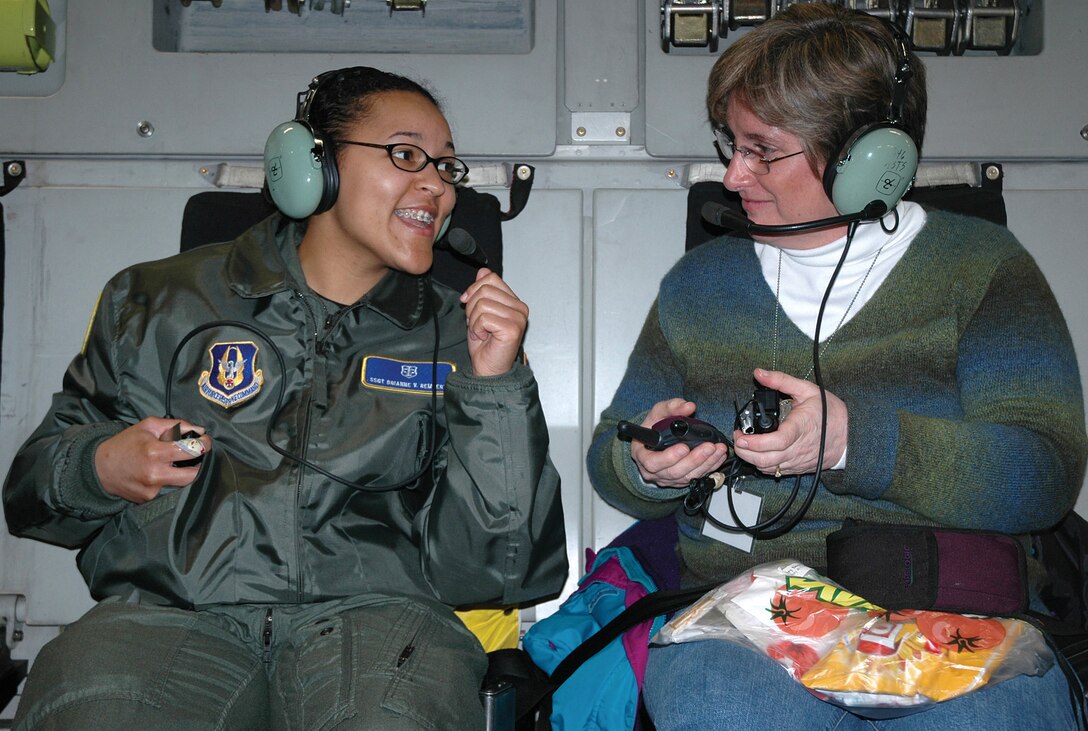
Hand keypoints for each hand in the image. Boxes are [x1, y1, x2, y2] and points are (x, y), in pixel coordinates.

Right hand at [94, 417, 210, 502]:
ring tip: (177, 463)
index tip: (205, 442)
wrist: (99, 468)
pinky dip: (170, 480)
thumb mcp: (148, 426)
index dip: (204, 445)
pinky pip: (168, 490)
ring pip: (182, 483)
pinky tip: (162, 473)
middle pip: (193, 475)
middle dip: (199, 465)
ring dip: (185, 473)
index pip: (191, 451)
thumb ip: (176, 425)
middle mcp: (155, 474)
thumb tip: (199, 430)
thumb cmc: (125, 443)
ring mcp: (152, 490)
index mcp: (155, 452)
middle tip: (198, 456)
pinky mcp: (148, 499)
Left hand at [459, 268, 529, 376]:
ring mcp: (518, 318)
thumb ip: (483, 291)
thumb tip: (483, 271)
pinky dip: (477, 328)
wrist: (488, 368)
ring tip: (481, 331)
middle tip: (477, 324)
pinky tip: (485, 337)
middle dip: (472, 306)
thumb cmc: (485, 344)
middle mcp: (520, 308)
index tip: (467, 302)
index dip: (474, 289)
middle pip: (485, 289)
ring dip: (474, 320)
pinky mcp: (513, 328)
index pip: (491, 278)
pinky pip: (484, 318)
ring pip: (483, 303)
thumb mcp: (479, 311)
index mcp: (514, 301)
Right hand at [629, 398, 729, 487]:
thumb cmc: (654, 427)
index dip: (670, 457)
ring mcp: (667, 478)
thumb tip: (689, 406)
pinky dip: (710, 467)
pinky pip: (696, 477)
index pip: (653, 462)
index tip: (684, 447)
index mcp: (643, 455)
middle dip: (694, 459)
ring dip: (705, 464)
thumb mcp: (658, 412)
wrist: (655, 439)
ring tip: (717, 450)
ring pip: (687, 477)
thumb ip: (672, 407)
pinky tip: (718, 457)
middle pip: (674, 471)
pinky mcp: (680, 480)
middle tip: (709, 447)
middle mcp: (653, 471)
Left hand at [732, 368, 846, 476]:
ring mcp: (797, 460)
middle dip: (745, 452)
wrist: (850, 434)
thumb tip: (760, 373)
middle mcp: (797, 448)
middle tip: (738, 439)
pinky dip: (762, 465)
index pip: (776, 442)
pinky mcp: (797, 468)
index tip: (742, 437)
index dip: (755, 443)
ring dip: (751, 459)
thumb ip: (781, 380)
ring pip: (768, 468)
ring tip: (744, 445)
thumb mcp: (807, 389)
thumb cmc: (830, 412)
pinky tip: (757, 454)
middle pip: (766, 459)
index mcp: (800, 427)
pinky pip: (775, 471)